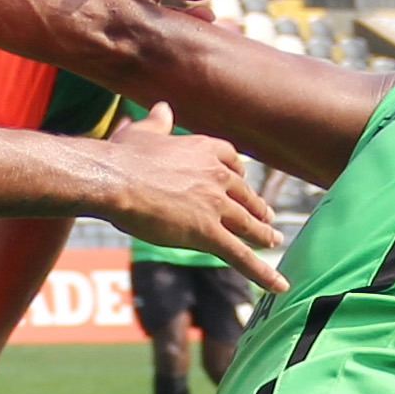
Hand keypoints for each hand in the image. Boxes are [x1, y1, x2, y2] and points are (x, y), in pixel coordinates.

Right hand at [99, 103, 283, 286]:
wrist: (114, 180)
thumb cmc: (123, 157)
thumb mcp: (142, 132)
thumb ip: (158, 122)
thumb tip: (163, 108)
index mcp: (206, 150)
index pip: (234, 163)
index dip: (241, 176)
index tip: (243, 182)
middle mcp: (218, 176)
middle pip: (245, 196)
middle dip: (258, 209)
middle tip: (268, 219)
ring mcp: (216, 205)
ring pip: (248, 225)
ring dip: (264, 235)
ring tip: (274, 242)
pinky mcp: (207, 232)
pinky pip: (240, 255)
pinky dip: (262, 271)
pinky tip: (279, 285)